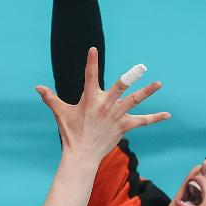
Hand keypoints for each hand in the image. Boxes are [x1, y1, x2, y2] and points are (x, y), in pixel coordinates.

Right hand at [36, 49, 169, 163]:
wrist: (81, 155)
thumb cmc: (71, 133)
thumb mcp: (60, 113)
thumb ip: (50, 98)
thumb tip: (37, 87)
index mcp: (90, 99)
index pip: (90, 76)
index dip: (91, 62)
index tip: (93, 49)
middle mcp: (106, 104)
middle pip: (121, 87)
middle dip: (131, 76)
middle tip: (141, 67)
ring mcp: (117, 115)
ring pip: (135, 100)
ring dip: (147, 91)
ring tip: (159, 83)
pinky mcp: (124, 126)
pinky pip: (143, 121)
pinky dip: (155, 118)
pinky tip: (168, 115)